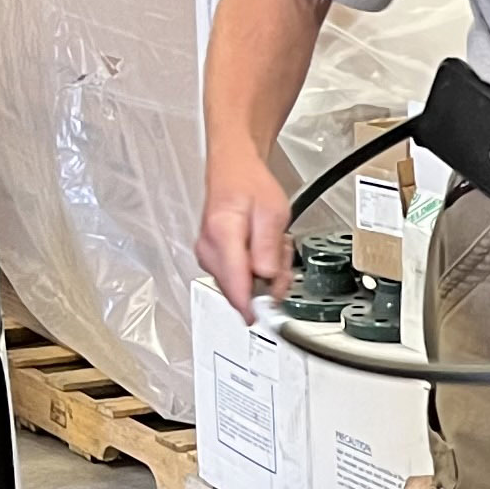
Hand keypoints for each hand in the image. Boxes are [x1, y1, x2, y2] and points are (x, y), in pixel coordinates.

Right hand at [197, 140, 289, 317]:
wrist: (233, 171)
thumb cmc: (250, 186)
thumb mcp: (273, 212)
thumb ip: (268, 247)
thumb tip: (265, 278)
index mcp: (222, 234)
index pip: (235, 283)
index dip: (251, 305)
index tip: (263, 317)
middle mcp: (209, 249)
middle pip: (240, 289)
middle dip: (267, 282)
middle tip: (280, 255)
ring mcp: (208, 256)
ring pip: (241, 286)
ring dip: (263, 273)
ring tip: (270, 245)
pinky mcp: (213, 260)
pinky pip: (237, 278)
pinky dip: (255, 269)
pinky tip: (261, 250)